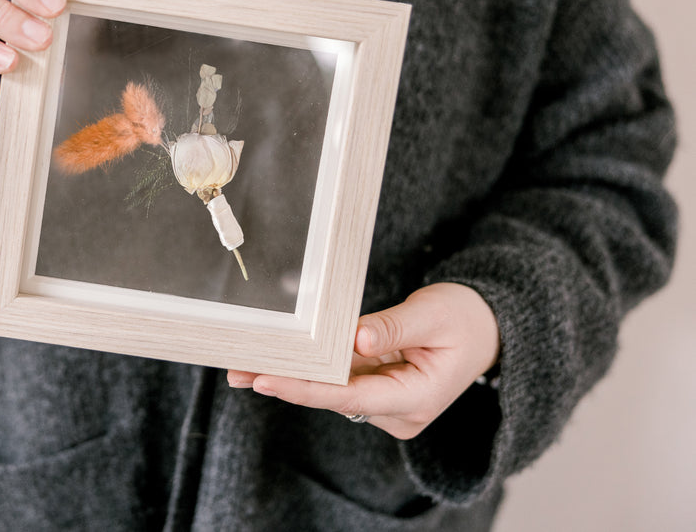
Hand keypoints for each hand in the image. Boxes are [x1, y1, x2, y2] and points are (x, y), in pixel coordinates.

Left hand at [227, 282, 499, 438]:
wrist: (489, 328)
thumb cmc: (465, 318)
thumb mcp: (433, 315)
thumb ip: (394, 327)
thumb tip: (356, 340)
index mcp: (417, 398)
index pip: (350, 397)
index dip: (305, 389)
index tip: (267, 380)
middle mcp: (399, 412)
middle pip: (333, 397)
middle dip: (286, 383)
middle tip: (238, 371)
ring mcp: (388, 404)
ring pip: (331, 390)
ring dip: (291, 376)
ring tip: (243, 365)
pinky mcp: (380, 390)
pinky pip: (339, 380)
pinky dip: (309, 369)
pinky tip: (275, 360)